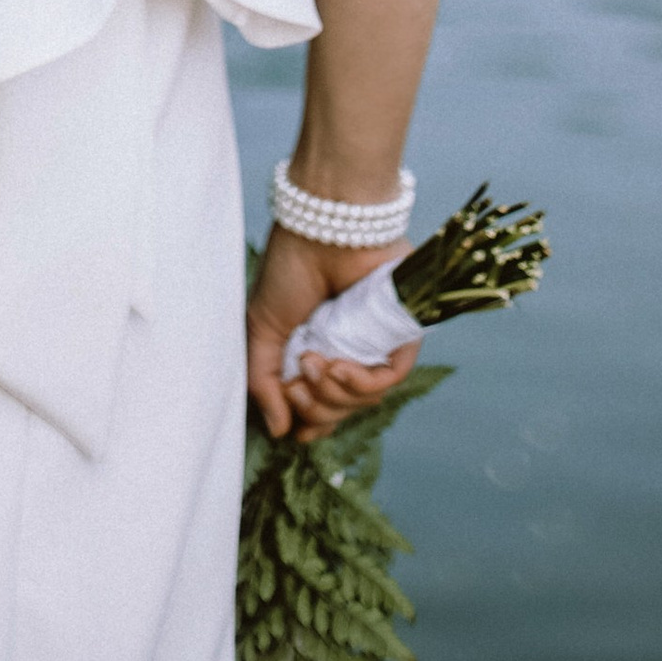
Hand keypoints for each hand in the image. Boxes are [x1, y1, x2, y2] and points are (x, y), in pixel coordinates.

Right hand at [246, 227, 421, 441]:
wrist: (323, 228)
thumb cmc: (290, 268)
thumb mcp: (262, 328)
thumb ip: (264, 382)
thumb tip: (279, 431)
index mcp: (316, 349)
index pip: (321, 406)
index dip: (309, 423)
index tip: (294, 424)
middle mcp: (347, 350)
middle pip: (340, 411)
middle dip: (314, 409)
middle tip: (297, 382)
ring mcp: (374, 344)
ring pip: (363, 402)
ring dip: (332, 393)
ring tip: (313, 362)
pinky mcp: (399, 334)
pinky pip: (388, 379)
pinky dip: (360, 384)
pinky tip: (338, 367)